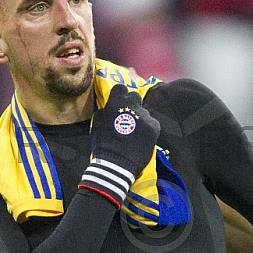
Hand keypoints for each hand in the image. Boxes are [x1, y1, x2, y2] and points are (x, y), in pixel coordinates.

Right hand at [79, 85, 159, 206]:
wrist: (116, 164)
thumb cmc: (103, 145)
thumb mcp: (97, 123)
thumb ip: (105, 111)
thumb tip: (109, 107)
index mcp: (116, 102)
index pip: (121, 88)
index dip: (120, 95)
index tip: (119, 102)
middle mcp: (132, 105)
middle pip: (135, 96)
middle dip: (132, 104)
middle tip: (128, 117)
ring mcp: (145, 116)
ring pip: (144, 112)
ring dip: (140, 119)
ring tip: (135, 134)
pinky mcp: (154, 126)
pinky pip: (152, 124)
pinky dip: (148, 130)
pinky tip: (142, 140)